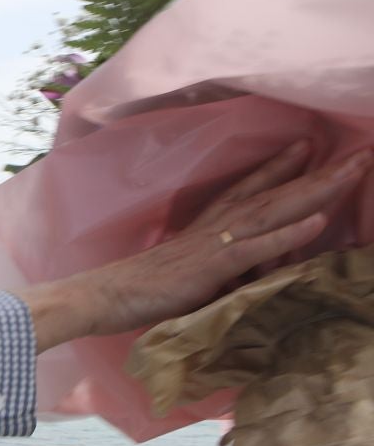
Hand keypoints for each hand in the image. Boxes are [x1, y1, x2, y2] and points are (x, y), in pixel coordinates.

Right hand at [21, 142, 372, 349]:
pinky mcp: (210, 267)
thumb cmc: (129, 296)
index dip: (278, 170)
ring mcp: (213, 246)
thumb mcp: (179, 282)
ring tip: (351, 173)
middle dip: (317, 173)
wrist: (98, 298)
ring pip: (272, 211)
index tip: (307, 147)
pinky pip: (255, 247)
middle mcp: (212, 230)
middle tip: (359, 152)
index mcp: (201, 232)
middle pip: (271, 194)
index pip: (246, 193)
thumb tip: (236, 281)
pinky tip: (318, 221)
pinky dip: (288, 233)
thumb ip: (210, 277)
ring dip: (314, 191)